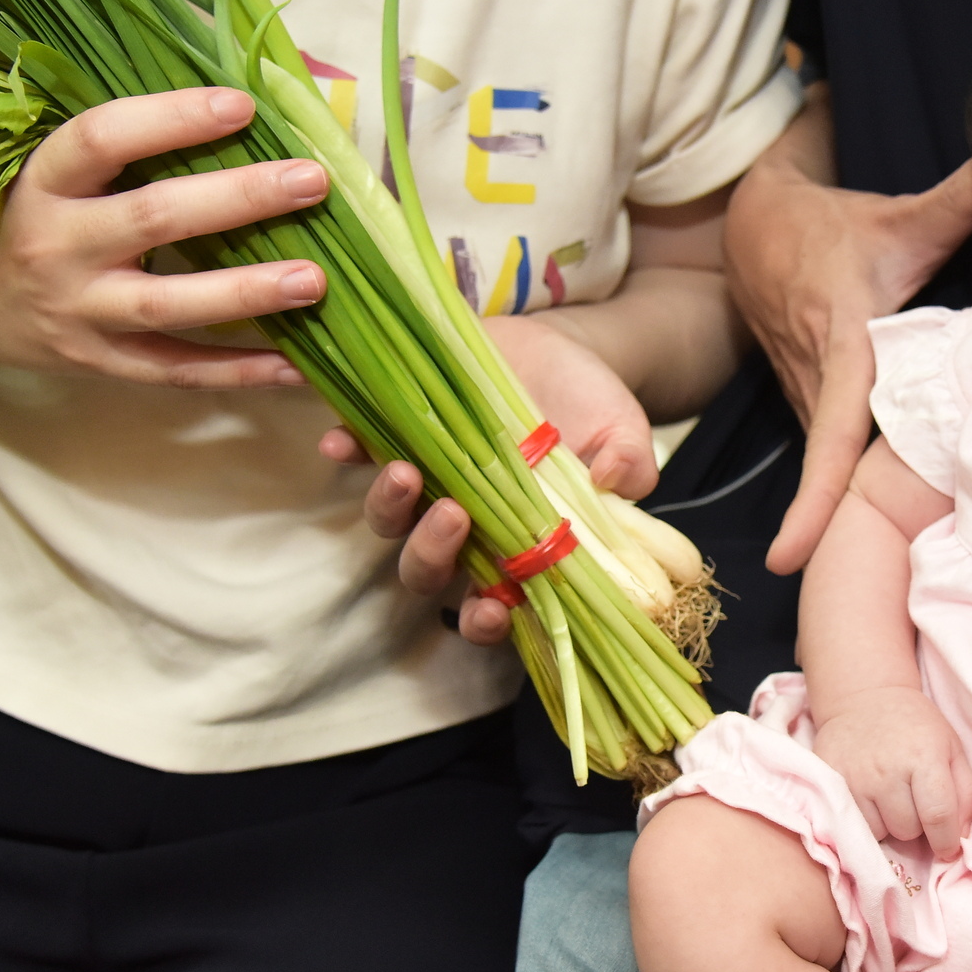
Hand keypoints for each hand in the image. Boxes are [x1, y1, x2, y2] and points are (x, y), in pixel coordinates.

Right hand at [0, 87, 331, 385]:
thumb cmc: (24, 219)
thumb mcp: (50, 174)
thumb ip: (125, 146)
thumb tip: (241, 104)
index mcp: (41, 182)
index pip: (101, 137)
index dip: (171, 119)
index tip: (242, 104)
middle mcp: (56, 246)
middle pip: (153, 219)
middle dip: (238, 197)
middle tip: (311, 180)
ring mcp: (78, 312)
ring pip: (168, 303)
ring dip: (246, 291)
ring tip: (315, 279)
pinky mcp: (99, 364)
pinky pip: (175, 371)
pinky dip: (237, 370)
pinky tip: (296, 365)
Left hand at [320, 314, 655, 643]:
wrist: (557, 350)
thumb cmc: (593, 404)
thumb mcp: (625, 431)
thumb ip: (629, 464)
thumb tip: (614, 482)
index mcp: (519, 544)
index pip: (493, 605)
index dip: (484, 621)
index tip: (491, 608)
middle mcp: (467, 527)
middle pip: (428, 570)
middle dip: (432, 555)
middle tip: (454, 515)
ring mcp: (430, 484)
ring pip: (391, 521)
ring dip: (390, 507)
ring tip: (404, 471)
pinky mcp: (403, 435)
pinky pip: (361, 453)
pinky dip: (347, 451)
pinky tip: (341, 440)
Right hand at [728, 88, 971, 573]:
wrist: (756, 229)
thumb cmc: (835, 230)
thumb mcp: (899, 216)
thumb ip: (962, 199)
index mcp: (842, 346)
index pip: (833, 432)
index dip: (819, 495)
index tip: (794, 555)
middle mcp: (818, 384)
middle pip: (834, 471)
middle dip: (834, 536)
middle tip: (840, 602)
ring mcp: (807, 400)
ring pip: (837, 468)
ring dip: (847, 520)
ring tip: (865, 589)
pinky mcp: (810, 408)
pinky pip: (838, 456)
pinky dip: (856, 491)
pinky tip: (878, 531)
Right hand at [811, 685, 971, 858]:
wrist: (864, 697)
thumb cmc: (915, 726)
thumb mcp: (952, 748)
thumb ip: (964, 793)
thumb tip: (960, 837)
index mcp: (924, 756)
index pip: (938, 816)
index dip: (946, 841)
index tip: (948, 848)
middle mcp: (887, 769)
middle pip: (907, 830)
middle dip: (916, 826)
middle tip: (914, 804)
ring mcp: (854, 776)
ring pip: (879, 832)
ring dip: (889, 824)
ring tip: (890, 799)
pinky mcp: (830, 779)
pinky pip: (854, 823)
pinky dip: (866, 819)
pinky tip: (870, 798)